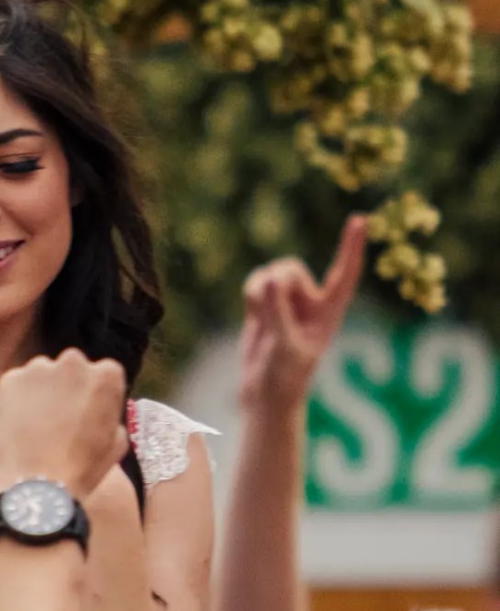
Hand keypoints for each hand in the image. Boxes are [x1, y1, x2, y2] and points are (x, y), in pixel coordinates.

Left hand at [0, 349, 128, 498]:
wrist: (38, 485)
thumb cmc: (83, 468)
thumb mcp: (116, 442)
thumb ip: (111, 413)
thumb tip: (99, 408)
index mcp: (106, 375)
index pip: (104, 372)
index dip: (95, 393)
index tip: (88, 409)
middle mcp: (73, 363)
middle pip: (71, 366)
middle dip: (67, 384)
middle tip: (61, 415)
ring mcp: (38, 368)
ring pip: (41, 373)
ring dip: (42, 389)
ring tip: (37, 423)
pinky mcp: (10, 379)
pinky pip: (17, 384)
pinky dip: (17, 398)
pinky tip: (19, 424)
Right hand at [238, 215, 366, 419]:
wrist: (265, 391)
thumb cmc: (285, 374)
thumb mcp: (285, 345)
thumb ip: (278, 311)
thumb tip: (271, 278)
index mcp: (330, 311)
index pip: (344, 273)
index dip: (352, 246)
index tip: (360, 219)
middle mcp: (312, 301)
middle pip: (292, 268)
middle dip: (277, 283)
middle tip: (270, 311)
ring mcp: (288, 301)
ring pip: (271, 272)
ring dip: (259, 291)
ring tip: (260, 319)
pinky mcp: (266, 304)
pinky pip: (256, 282)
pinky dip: (250, 293)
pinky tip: (253, 315)